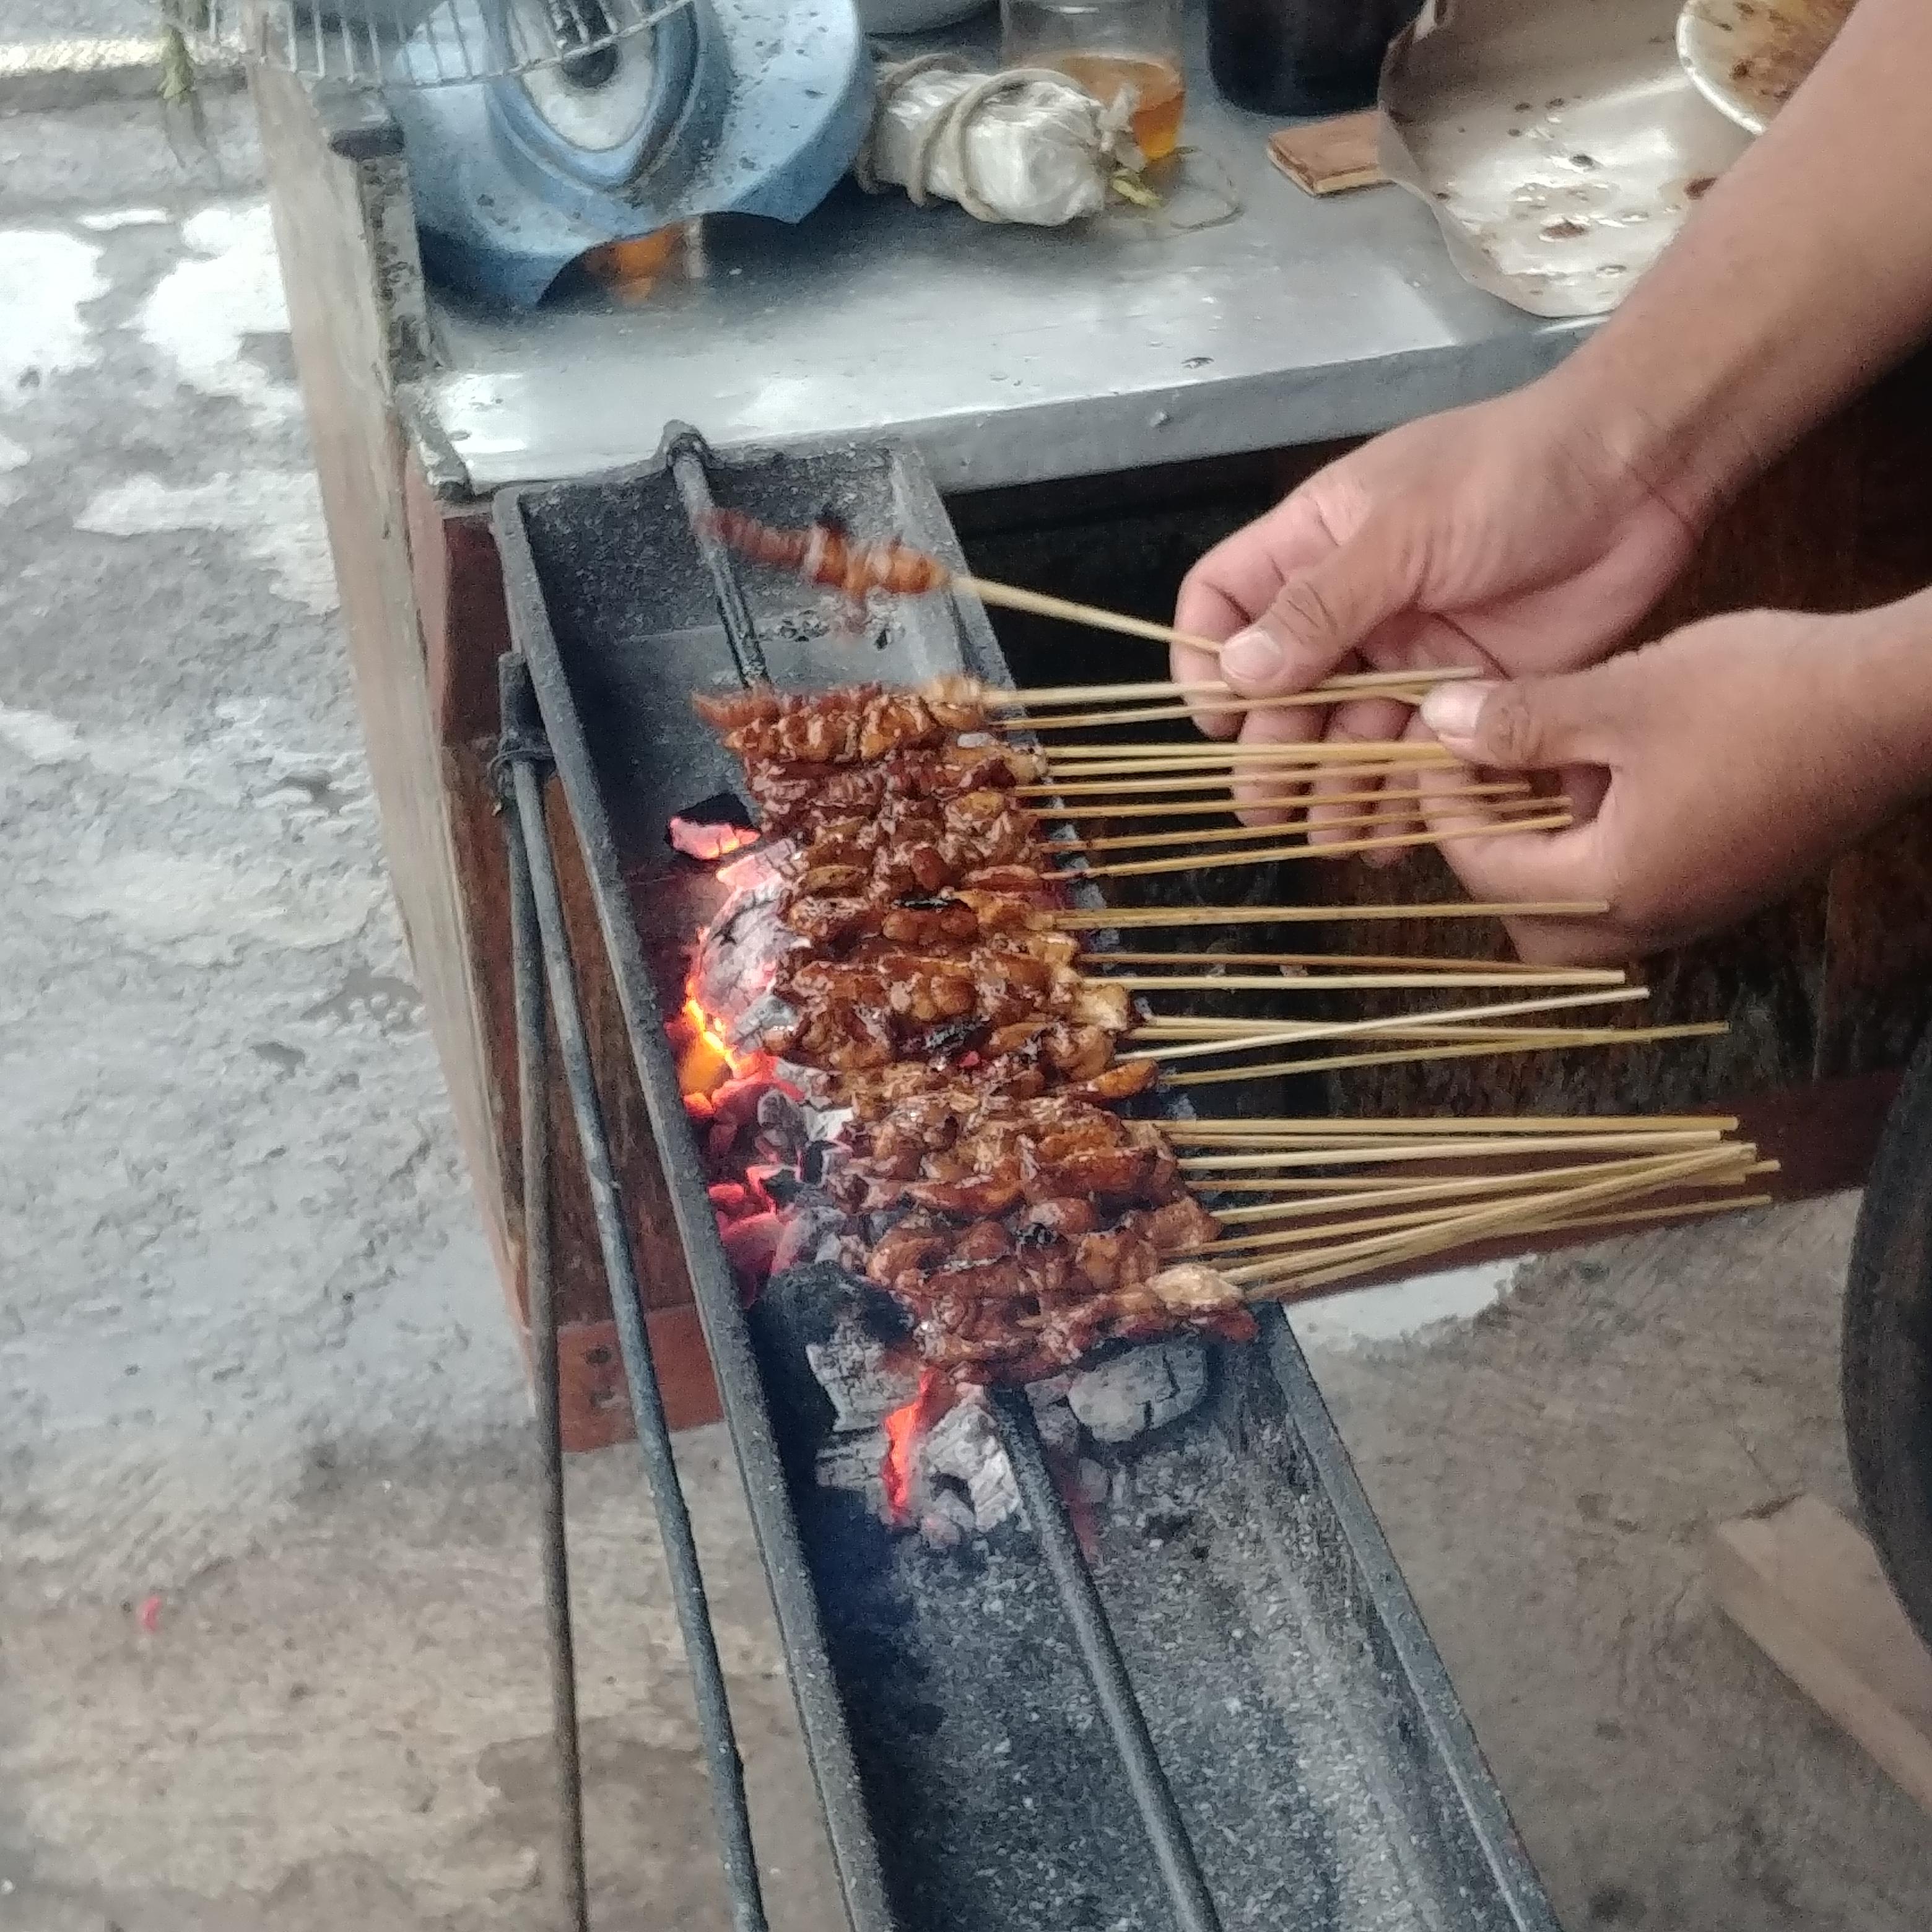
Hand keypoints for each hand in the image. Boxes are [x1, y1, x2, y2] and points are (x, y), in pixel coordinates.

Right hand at [1171, 379, 1704, 837]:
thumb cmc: (1511, 472)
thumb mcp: (1403, 529)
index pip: (1223, 605)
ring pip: (1347, 734)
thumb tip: (1240, 673)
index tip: (1221, 719)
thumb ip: (1322, 605)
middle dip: (1273, 751)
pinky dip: (1401, 799)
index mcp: (1314, 545)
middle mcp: (1351, 607)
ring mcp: (1408, 653)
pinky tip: (1391, 834)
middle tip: (1271, 808)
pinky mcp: (1469, 693)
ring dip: (1334, 788)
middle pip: (1281, 691)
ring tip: (1333, 835)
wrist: (1639, 474)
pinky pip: (1417, 756)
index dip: (1207, 662)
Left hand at [1409, 602, 1931, 964]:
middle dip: (1485, 848)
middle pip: (1523, 917)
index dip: (1445, 806)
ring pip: (1576, 908)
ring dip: (1540, 845)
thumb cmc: (1765, 695)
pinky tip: (1603, 767)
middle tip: (1478, 771)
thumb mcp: (1622, 698)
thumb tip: (1434, 727)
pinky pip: (1630, 887)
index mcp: (1617, 890)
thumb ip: (1520, 723)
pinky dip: (1594, 841)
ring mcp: (1693, 911)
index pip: (1484, 873)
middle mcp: (1652, 924)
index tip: (1435, 744)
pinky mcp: (1721, 884)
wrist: (1899, 702)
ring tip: (1537, 760)